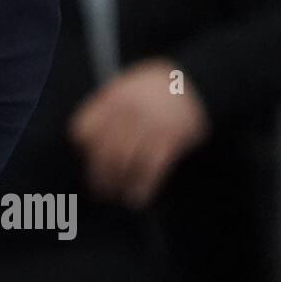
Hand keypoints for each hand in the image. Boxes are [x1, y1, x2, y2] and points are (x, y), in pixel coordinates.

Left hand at [69, 58, 210, 208]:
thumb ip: (107, 104)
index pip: (84, 129)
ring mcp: (149, 128)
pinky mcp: (171, 141)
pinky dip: (142, 187)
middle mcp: (128, 114)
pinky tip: (136, 197)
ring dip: (117, 185)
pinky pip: (151, 170)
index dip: (84, 147)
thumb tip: (87, 134)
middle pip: (102, 151)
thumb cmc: (158, 84)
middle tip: (99, 189)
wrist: (196, 84)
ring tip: (115, 195)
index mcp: (112, 99)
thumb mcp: (126, 83)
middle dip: (98, 175)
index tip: (88, 158)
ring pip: (124, 164)